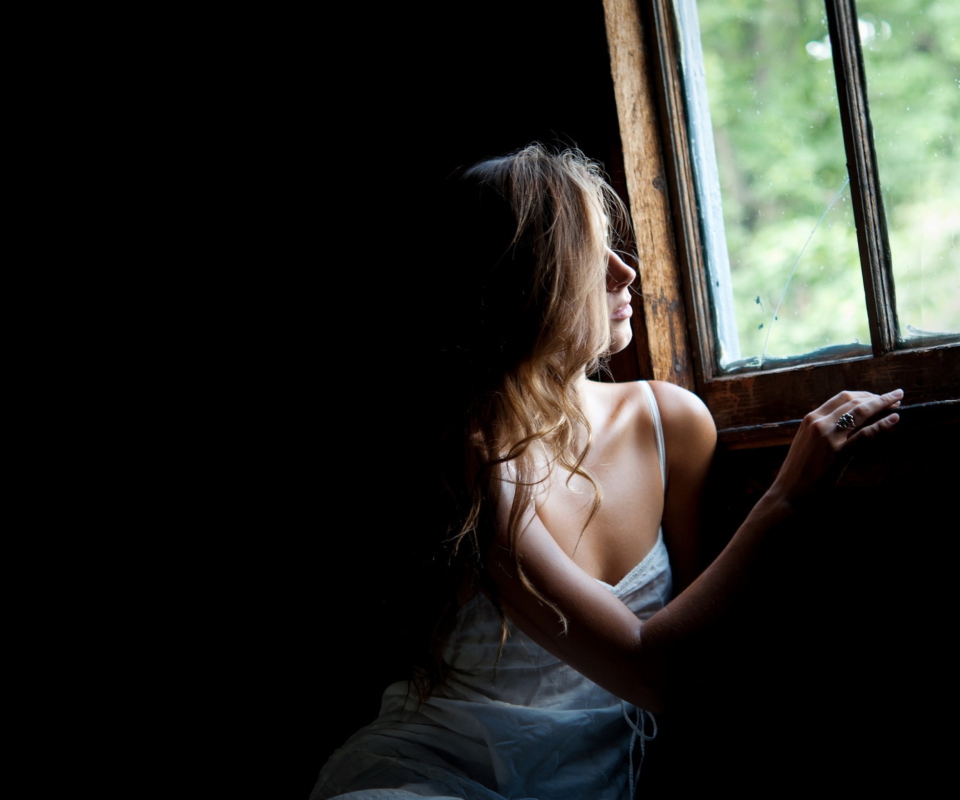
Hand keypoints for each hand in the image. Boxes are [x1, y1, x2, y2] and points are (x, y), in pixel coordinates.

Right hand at [770, 388, 902, 504]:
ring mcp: (828, 436)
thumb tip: (851, 423)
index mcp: (810, 418)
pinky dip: (882, 425)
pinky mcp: (838, 452)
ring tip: (898, 403)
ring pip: (860, 412)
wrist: (789, 492)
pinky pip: (865, 434)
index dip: (864, 394)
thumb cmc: (799, 470)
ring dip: (882, 405)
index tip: (879, 396)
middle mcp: (818, 422)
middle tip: (896, 397)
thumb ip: (825, 430)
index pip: (842, 398)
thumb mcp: (808, 442)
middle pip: (853, 401)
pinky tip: (895, 419)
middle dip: (877, 397)